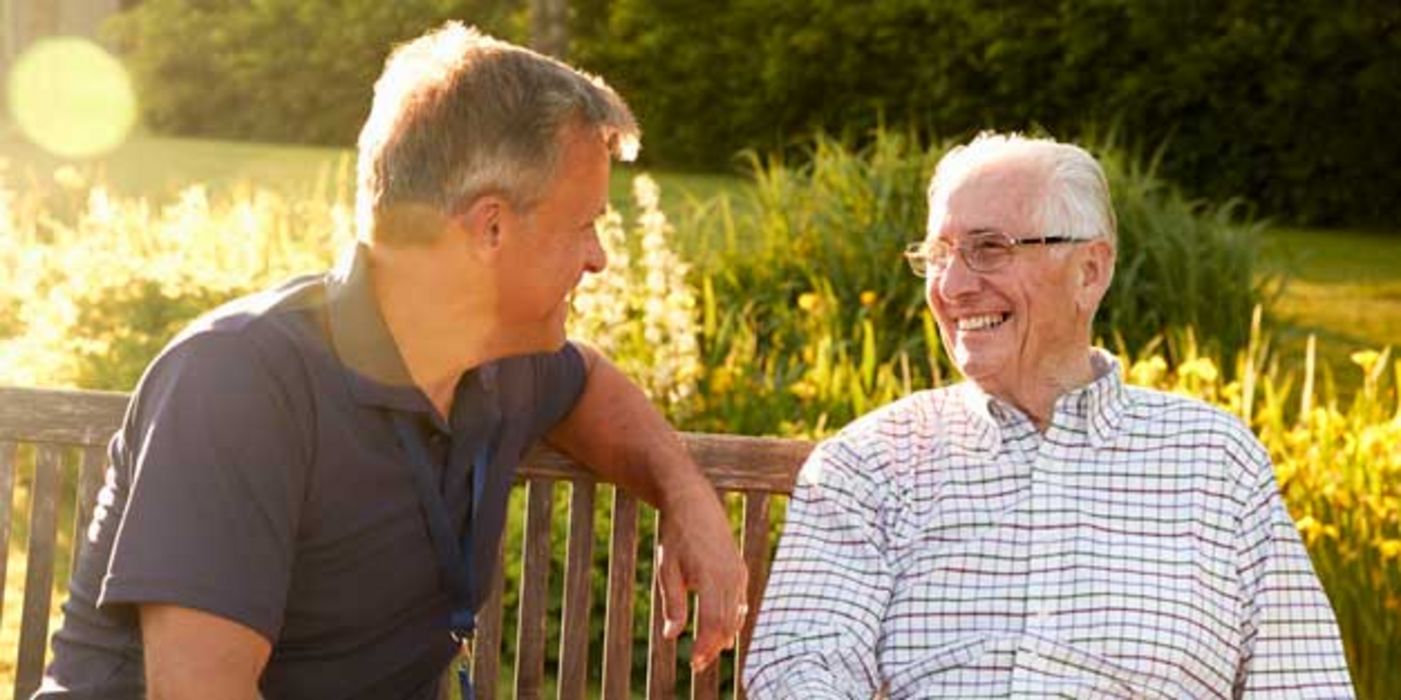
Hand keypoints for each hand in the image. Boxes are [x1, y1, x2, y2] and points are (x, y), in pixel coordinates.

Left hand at [655, 484, 747, 670]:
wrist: (694, 502)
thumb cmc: (676, 535)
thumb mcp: (667, 569)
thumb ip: (673, 603)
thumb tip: (671, 636)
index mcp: (710, 576)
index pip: (713, 622)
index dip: (705, 646)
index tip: (693, 663)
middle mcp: (730, 576)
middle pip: (727, 624)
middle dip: (713, 648)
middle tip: (697, 666)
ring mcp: (738, 572)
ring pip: (735, 615)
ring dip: (723, 637)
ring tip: (706, 654)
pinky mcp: (740, 570)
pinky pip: (739, 602)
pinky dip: (731, 620)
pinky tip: (723, 633)